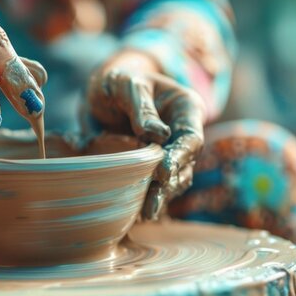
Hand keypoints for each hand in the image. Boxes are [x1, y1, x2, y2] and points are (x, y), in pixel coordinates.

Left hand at [85, 49, 203, 219]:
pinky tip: (138, 213)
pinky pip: (158, 185)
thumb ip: (140, 106)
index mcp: (186, 108)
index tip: (162, 172)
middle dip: (169, 185)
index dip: (180, 157)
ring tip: (145, 213)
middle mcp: (183, 132)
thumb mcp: (126, 84)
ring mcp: (171, 150)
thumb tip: (156, 134)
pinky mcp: (155, 165)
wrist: (104, 93)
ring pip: (174, 179)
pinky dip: (150, 197)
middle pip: (185, 164)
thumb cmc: (118, 82)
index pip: (191, 137)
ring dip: (161, 197)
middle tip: (151, 205)